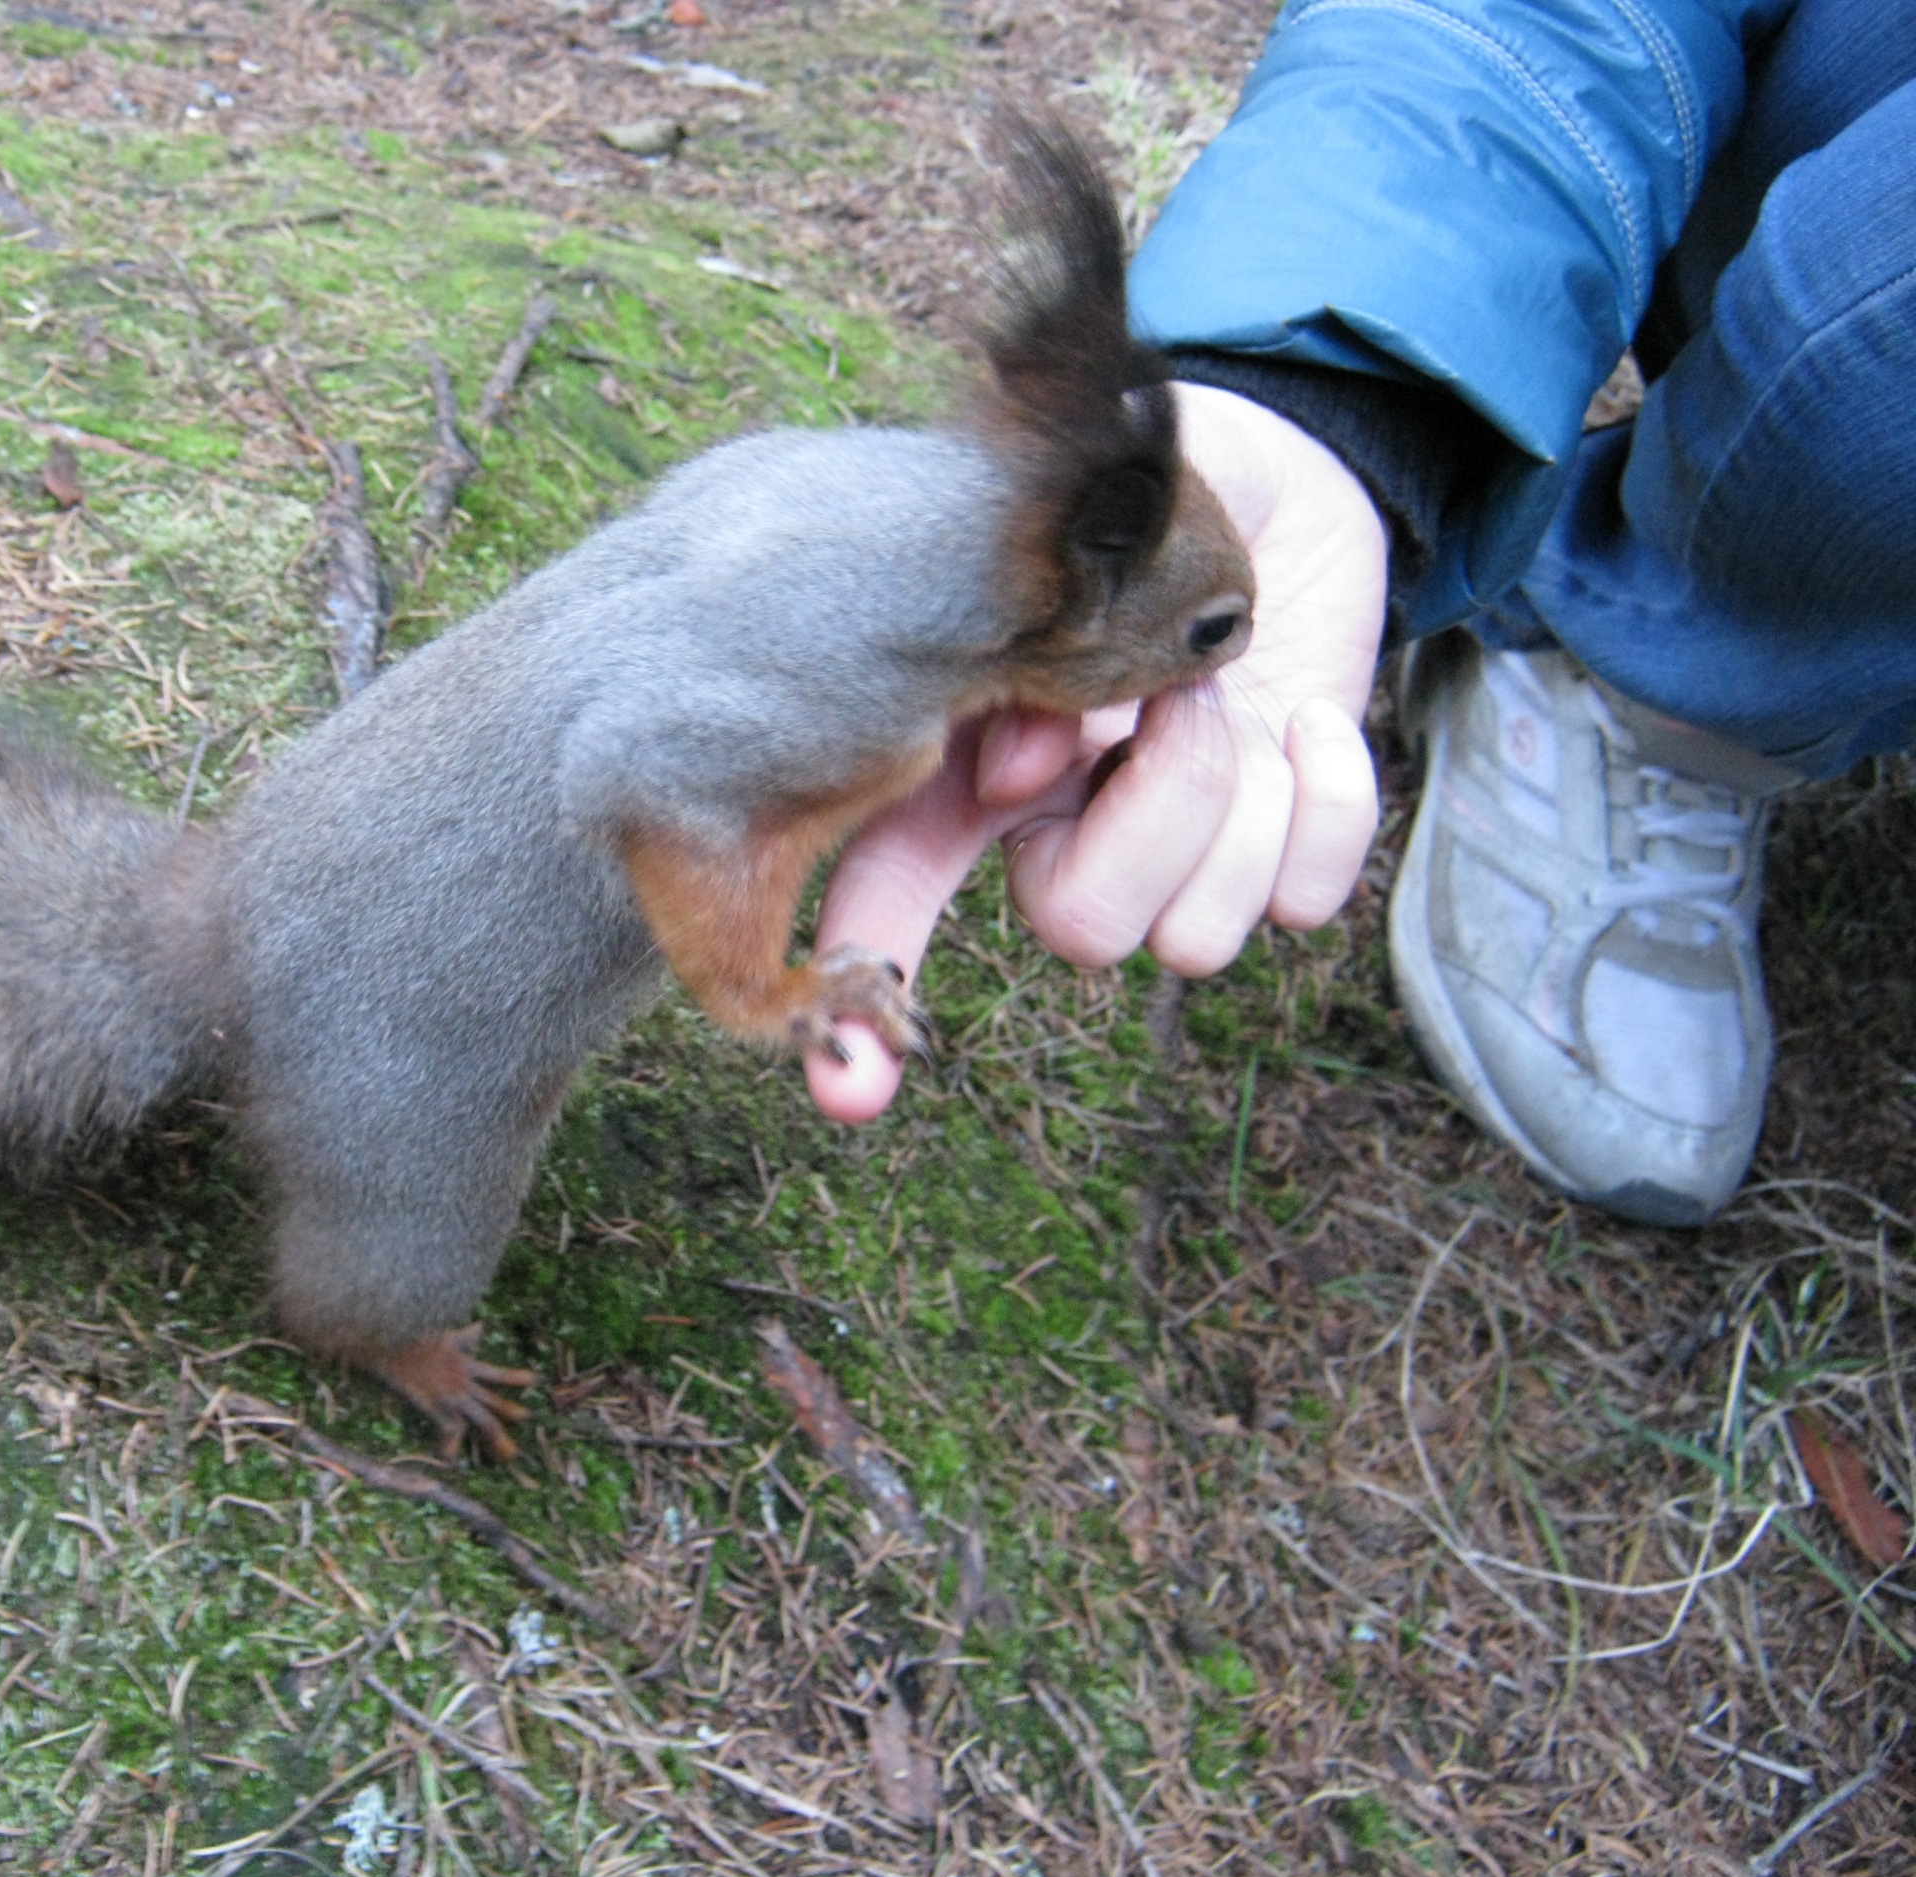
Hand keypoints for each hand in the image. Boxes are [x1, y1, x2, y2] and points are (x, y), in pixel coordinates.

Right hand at [805, 383, 1389, 1121]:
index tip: (850, 1092)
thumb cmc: (1131, 507)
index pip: (887, 899)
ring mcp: (1177, 848)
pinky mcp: (1281, 845)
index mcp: (971, 768)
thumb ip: (1027, 637)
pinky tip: (1311, 725)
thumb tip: (1023, 772)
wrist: (1265, 481)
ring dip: (1238, 795)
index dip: (865, 1003)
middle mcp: (1064, 830)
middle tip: (1169, 696)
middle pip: (1082, 932)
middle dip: (1155, 815)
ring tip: (1233, 692)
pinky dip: (1329, 802)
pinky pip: (1307, 900)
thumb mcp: (1066, 544)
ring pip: (1198, 936)